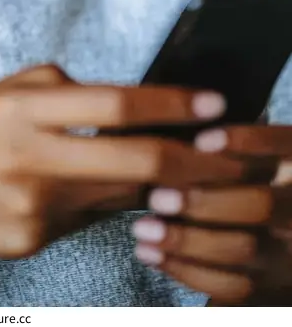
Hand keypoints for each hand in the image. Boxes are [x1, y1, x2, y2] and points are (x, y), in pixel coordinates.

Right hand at [0, 63, 242, 259]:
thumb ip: (58, 88)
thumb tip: (121, 104)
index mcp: (18, 108)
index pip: (112, 103)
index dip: (169, 103)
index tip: (211, 101)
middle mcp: (29, 157)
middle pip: (132, 161)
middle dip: (188, 159)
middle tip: (221, 153)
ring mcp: (33, 206)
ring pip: (115, 191)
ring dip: (142, 178)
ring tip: (141, 161)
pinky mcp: (33, 241)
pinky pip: (85, 216)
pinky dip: (91, 199)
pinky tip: (58, 188)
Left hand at [132, 124, 291, 304]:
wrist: (271, 235)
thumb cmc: (240, 177)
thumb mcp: (247, 154)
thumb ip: (229, 144)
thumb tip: (187, 136)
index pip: (281, 145)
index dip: (247, 141)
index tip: (201, 140)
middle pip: (261, 206)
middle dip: (204, 202)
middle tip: (157, 197)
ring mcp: (286, 251)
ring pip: (243, 248)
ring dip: (186, 240)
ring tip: (143, 229)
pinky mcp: (267, 283)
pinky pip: (231, 284)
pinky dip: (185, 270)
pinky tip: (150, 254)